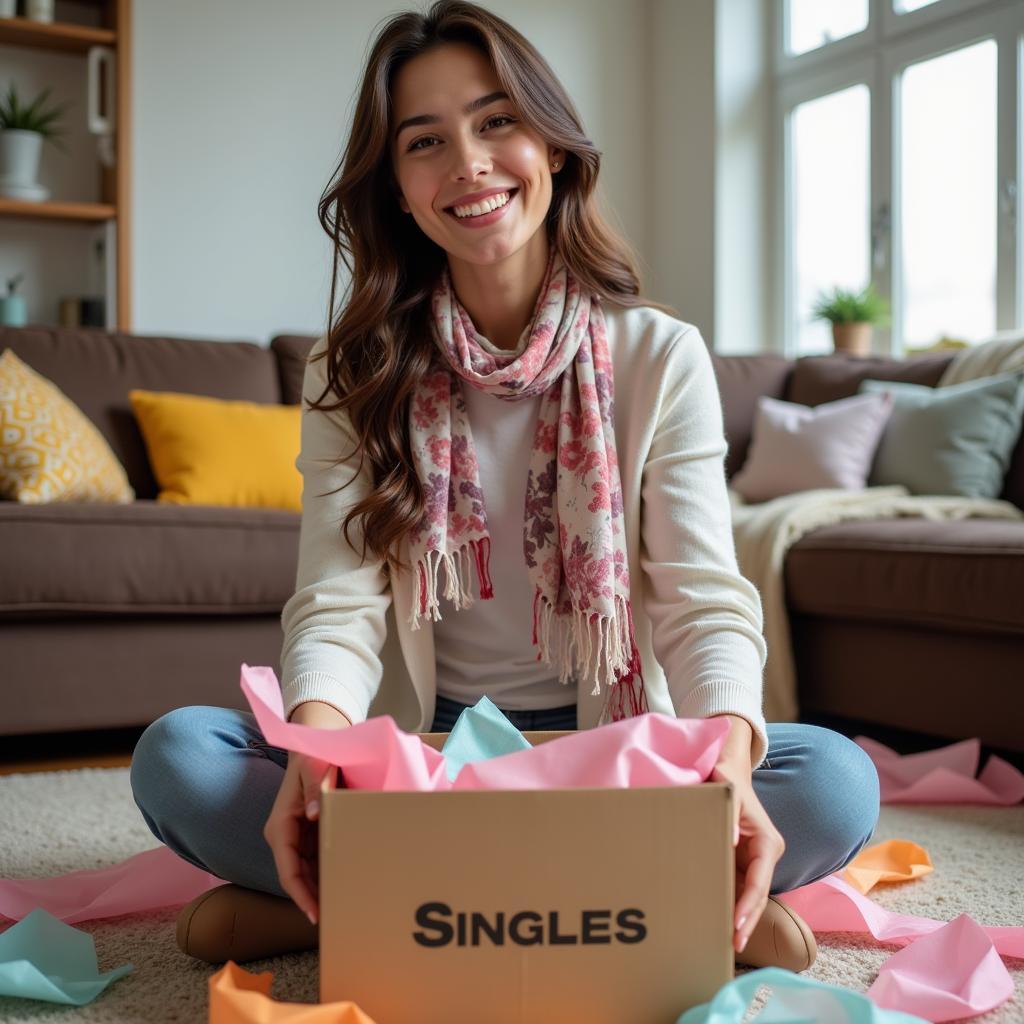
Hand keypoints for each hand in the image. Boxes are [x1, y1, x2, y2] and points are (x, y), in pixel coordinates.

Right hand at [262, 701, 349, 924]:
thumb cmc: (313, 756)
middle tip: (335, 919)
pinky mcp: (306, 835)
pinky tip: (342, 883)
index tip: (314, 913)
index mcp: (280, 825)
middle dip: (311, 898)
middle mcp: (283, 836)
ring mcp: (294, 837)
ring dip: (319, 889)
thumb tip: (315, 814)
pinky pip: (313, 860)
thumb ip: (313, 790)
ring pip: (304, 872)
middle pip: (295, 876)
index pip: (287, 869)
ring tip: (341, 908)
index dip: (300, 893)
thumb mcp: (313, 768)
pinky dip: (325, 873)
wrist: (312, 744)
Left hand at [711, 756, 784, 954]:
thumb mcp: (728, 790)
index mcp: (767, 841)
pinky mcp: (743, 862)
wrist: (728, 772)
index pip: (760, 880)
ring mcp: (755, 860)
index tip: (737, 922)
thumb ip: (729, 813)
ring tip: (727, 942)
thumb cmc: (727, 779)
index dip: (749, 903)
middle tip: (734, 944)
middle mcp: (766, 855)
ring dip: (740, 917)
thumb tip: (731, 839)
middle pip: (758, 894)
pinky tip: (719, 922)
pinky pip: (738, 886)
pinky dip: (731, 904)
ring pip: (750, 895)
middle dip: (747, 920)